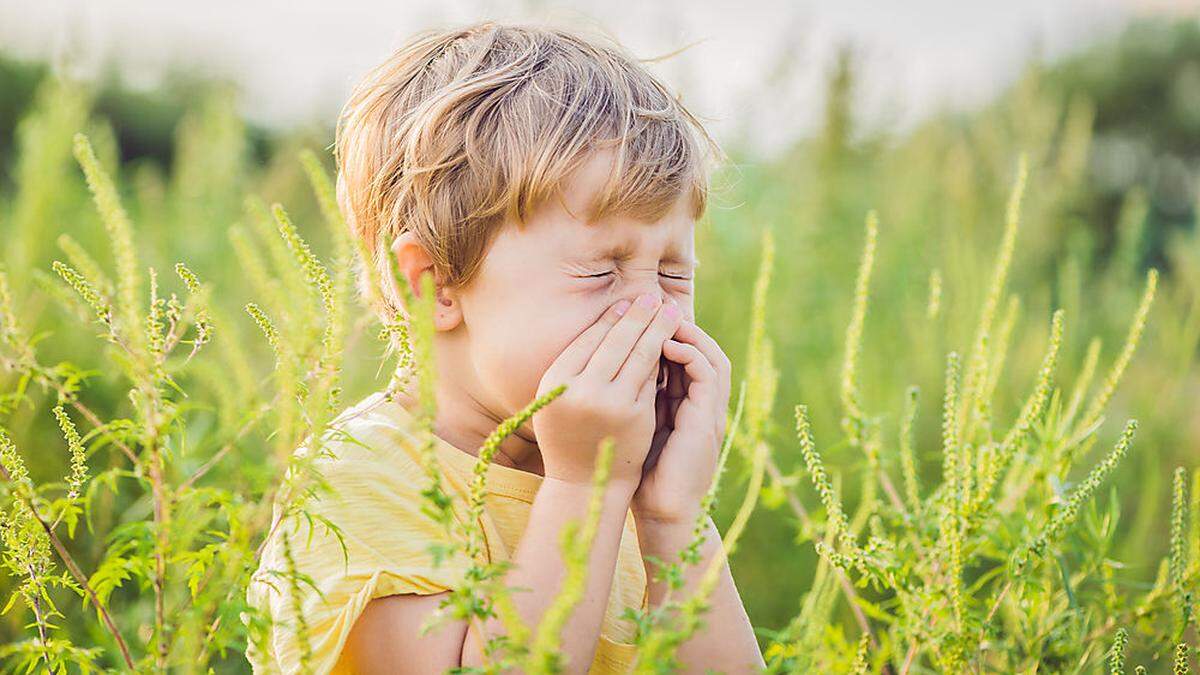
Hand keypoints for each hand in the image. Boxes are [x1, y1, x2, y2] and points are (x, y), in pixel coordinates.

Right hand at [532, 293, 682, 489]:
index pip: (588, 339)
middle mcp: (580, 389)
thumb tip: (606, 322)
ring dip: (657, 328)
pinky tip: (671, 342)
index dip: (610, 319)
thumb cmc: (568, 436)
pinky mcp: (635, 415)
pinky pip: (651, 378)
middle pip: (615, 341)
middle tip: (653, 296)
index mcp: (554, 381)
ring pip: (638, 355)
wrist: (584, 484)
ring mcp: (610, 402)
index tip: (626, 303)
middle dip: (638, 315)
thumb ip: (574, 368)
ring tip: (669, 311)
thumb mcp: (557, 400)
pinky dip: (662, 357)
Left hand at [632, 314, 731, 524]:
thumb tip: (606, 368)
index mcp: (688, 405)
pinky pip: (707, 374)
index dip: (666, 332)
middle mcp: (703, 405)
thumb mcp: (635, 426)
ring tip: (660, 317)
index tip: (639, 314)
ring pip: (711, 356)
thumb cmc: (641, 473)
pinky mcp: (709, 420)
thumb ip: (633, 398)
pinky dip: (689, 354)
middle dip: (679, 324)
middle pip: (703, 349)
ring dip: (688, 333)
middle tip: (653, 304)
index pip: (685, 355)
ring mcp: (710, 412)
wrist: (662, 512)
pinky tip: (664, 345)